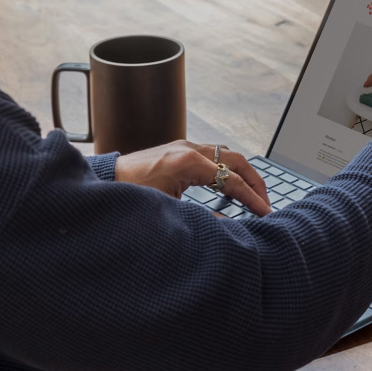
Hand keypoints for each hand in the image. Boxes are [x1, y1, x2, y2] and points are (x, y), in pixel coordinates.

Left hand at [114, 140, 271, 216]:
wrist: (105, 181)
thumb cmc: (130, 195)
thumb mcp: (168, 211)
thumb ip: (202, 217)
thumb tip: (227, 225)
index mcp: (189, 162)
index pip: (233, 180)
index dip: (252, 199)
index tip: (266, 213)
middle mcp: (190, 148)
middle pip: (237, 161)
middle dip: (255, 182)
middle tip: (266, 203)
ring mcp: (185, 145)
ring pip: (227, 154)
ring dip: (243, 173)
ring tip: (253, 194)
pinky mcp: (179, 149)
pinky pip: (214, 154)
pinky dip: (228, 168)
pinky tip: (229, 184)